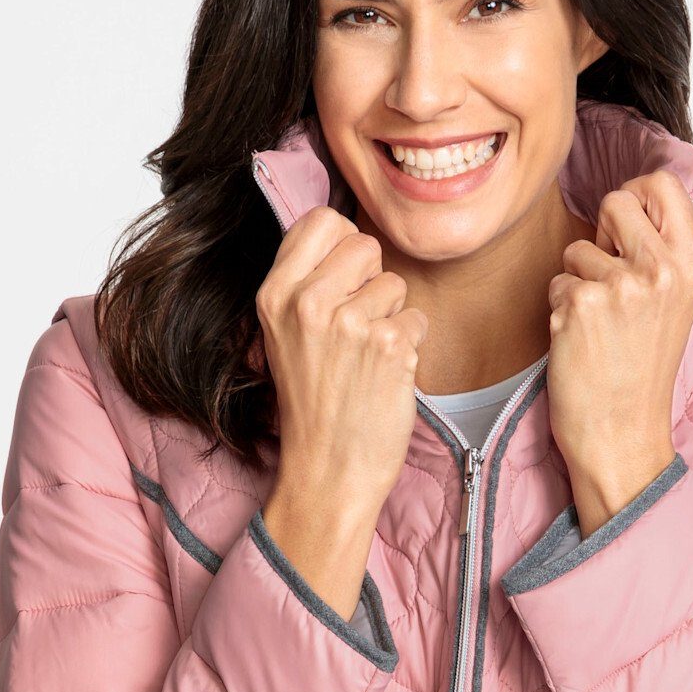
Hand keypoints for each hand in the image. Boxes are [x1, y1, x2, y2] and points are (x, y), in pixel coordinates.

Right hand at [255, 207, 426, 617]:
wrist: (327, 471)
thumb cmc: (313, 404)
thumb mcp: (284, 336)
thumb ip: (304, 283)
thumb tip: (340, 232)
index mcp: (275, 294)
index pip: (322, 220)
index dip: (343, 246)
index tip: (343, 281)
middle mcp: (307, 303)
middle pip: (365, 244)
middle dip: (371, 281)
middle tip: (356, 329)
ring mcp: (348, 323)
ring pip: (396, 283)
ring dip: (392, 318)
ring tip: (367, 358)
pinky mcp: (388, 344)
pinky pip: (417, 317)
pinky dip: (410, 346)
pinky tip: (385, 375)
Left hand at [545, 170, 692, 534]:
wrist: (623, 435)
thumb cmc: (641, 373)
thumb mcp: (674, 304)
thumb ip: (660, 252)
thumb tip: (628, 203)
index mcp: (691, 266)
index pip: (664, 184)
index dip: (636, 196)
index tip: (626, 226)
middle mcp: (661, 270)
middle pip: (616, 201)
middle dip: (601, 234)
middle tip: (608, 278)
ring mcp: (621, 286)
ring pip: (577, 248)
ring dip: (577, 281)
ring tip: (599, 324)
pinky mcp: (581, 305)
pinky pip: (556, 282)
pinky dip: (561, 309)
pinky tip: (581, 341)